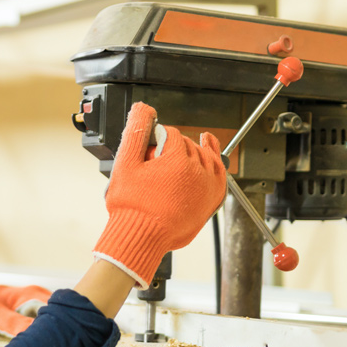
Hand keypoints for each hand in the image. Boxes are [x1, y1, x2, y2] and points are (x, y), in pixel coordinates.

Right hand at [93, 102, 226, 288]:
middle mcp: (198, 171)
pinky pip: (220, 174)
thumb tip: (144, 110)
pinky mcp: (212, 200)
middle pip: (189, 145)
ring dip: (194, 152)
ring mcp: (207, 186)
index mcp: (178, 159)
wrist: (141, 236)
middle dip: (174, 147)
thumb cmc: (132, 207)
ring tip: (183, 152)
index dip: (158, 138)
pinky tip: (211, 153)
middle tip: (158, 162)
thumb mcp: (125, 164)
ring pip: (206, 157)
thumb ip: (136, 131)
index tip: (150, 149)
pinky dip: (217, 162)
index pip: (171, 135)